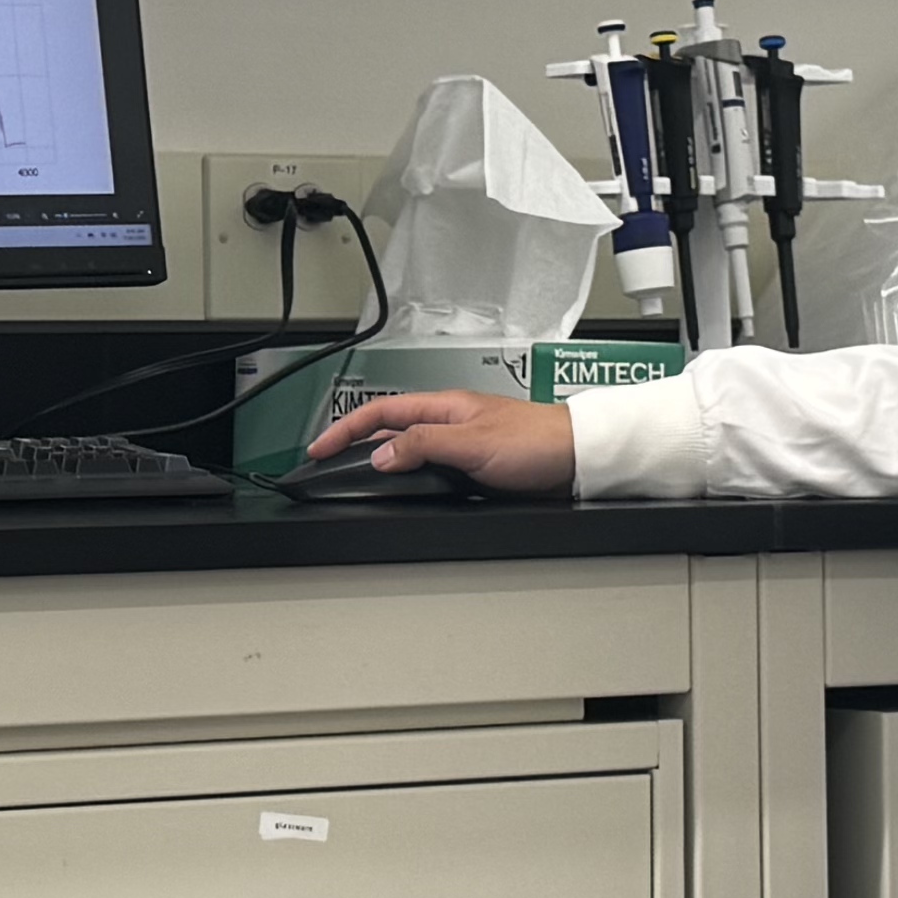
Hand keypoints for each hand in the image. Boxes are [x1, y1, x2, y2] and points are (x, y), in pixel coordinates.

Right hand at [299, 389, 577, 492]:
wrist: (578, 459)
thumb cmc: (537, 440)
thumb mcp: (473, 443)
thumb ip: (424, 447)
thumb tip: (383, 456)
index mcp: (444, 407)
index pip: (380, 412)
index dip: (345, 429)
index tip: (319, 449)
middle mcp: (450, 423)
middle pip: (389, 431)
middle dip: (356, 445)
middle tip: (329, 465)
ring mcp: (462, 445)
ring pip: (410, 451)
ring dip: (384, 463)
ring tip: (357, 478)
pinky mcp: (476, 467)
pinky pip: (431, 469)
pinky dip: (411, 478)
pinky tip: (407, 489)